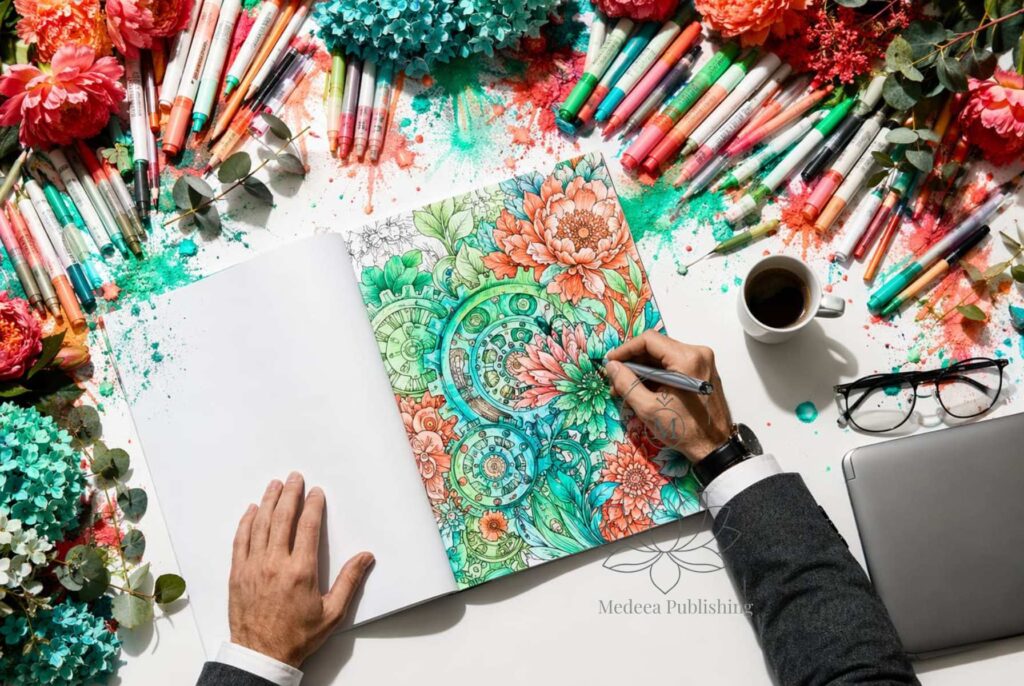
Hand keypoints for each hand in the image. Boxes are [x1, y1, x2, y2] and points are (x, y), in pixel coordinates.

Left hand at [229, 472, 373, 667]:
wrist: (262, 655)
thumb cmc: (297, 636)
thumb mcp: (332, 612)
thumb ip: (349, 581)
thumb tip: (366, 557)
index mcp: (300, 571)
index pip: (307, 527)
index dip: (313, 505)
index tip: (316, 492)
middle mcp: (275, 563)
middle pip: (282, 518)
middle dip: (289, 494)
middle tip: (294, 477)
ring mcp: (253, 567)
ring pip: (260, 525)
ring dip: (267, 501)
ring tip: (274, 485)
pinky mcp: (238, 574)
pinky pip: (240, 540)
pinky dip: (245, 522)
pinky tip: (250, 510)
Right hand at [606, 332, 732, 462]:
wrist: (715, 446)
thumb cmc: (683, 429)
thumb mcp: (649, 408)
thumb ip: (627, 384)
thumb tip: (611, 366)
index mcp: (687, 358)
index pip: (649, 340)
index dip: (625, 349)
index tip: (610, 362)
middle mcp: (698, 353)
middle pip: (656, 347)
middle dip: (633, 361)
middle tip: (615, 379)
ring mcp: (703, 361)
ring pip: (664, 356)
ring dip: (644, 369)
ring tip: (627, 387)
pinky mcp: (703, 371)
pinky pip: (674, 364)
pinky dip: (657, 373)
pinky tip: (645, 388)